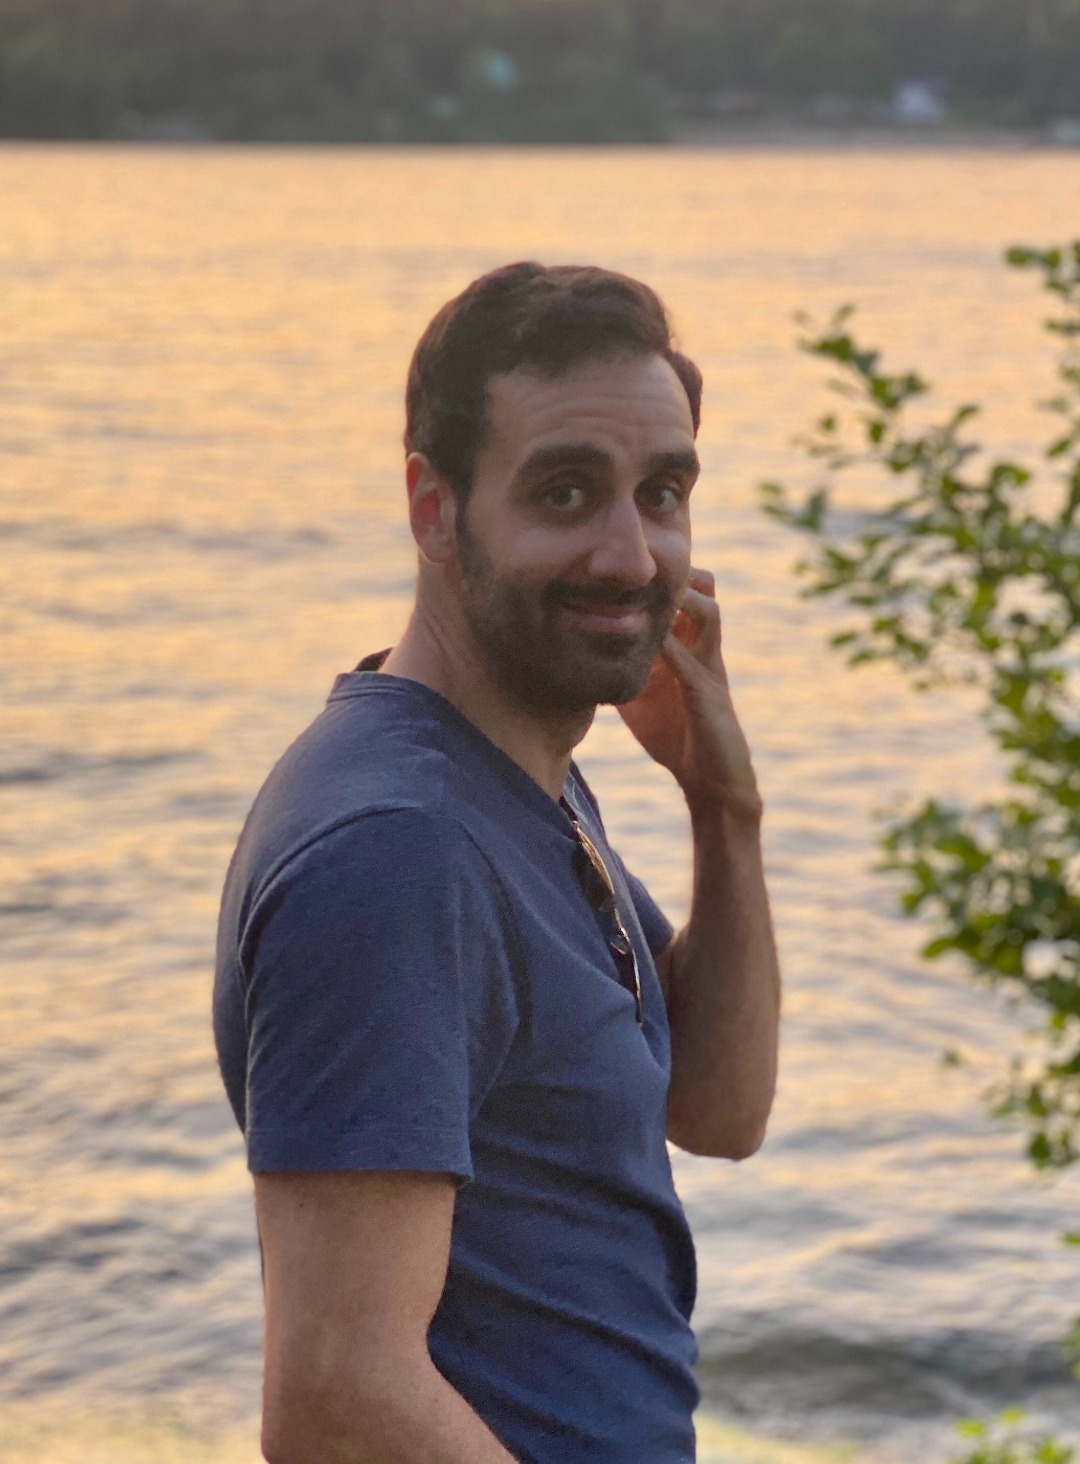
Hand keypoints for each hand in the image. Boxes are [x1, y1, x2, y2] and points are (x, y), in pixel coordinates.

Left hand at [618, 567, 761, 821]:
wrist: (711, 780)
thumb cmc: (676, 737)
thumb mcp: (641, 696)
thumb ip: (621, 671)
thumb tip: (578, 656)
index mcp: (689, 646)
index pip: (683, 595)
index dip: (660, 576)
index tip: (621, 567)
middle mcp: (704, 649)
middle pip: (704, 589)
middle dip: (676, 572)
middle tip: (635, 568)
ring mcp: (710, 668)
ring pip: (708, 612)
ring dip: (679, 596)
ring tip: (646, 588)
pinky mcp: (708, 695)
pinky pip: (691, 661)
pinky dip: (668, 647)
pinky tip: (645, 637)